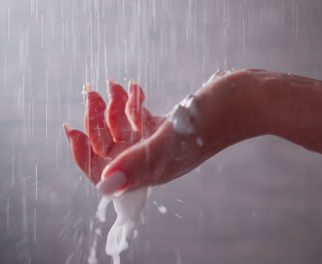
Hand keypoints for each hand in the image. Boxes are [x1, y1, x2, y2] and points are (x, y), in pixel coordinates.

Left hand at [65, 70, 267, 194]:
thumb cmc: (215, 120)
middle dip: (98, 121)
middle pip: (114, 147)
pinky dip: (132, 104)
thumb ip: (137, 162)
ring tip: (111, 86)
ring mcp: (162, 143)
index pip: (108, 173)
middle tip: (91, 93)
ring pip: (126, 130)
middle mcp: (154, 160)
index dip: (86, 155)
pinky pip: (142, 119)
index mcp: (153, 171)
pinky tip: (131, 88)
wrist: (247, 102)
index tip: (74, 130)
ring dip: (114, 108)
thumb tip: (104, 186)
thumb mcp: (171, 140)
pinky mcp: (170, 127)